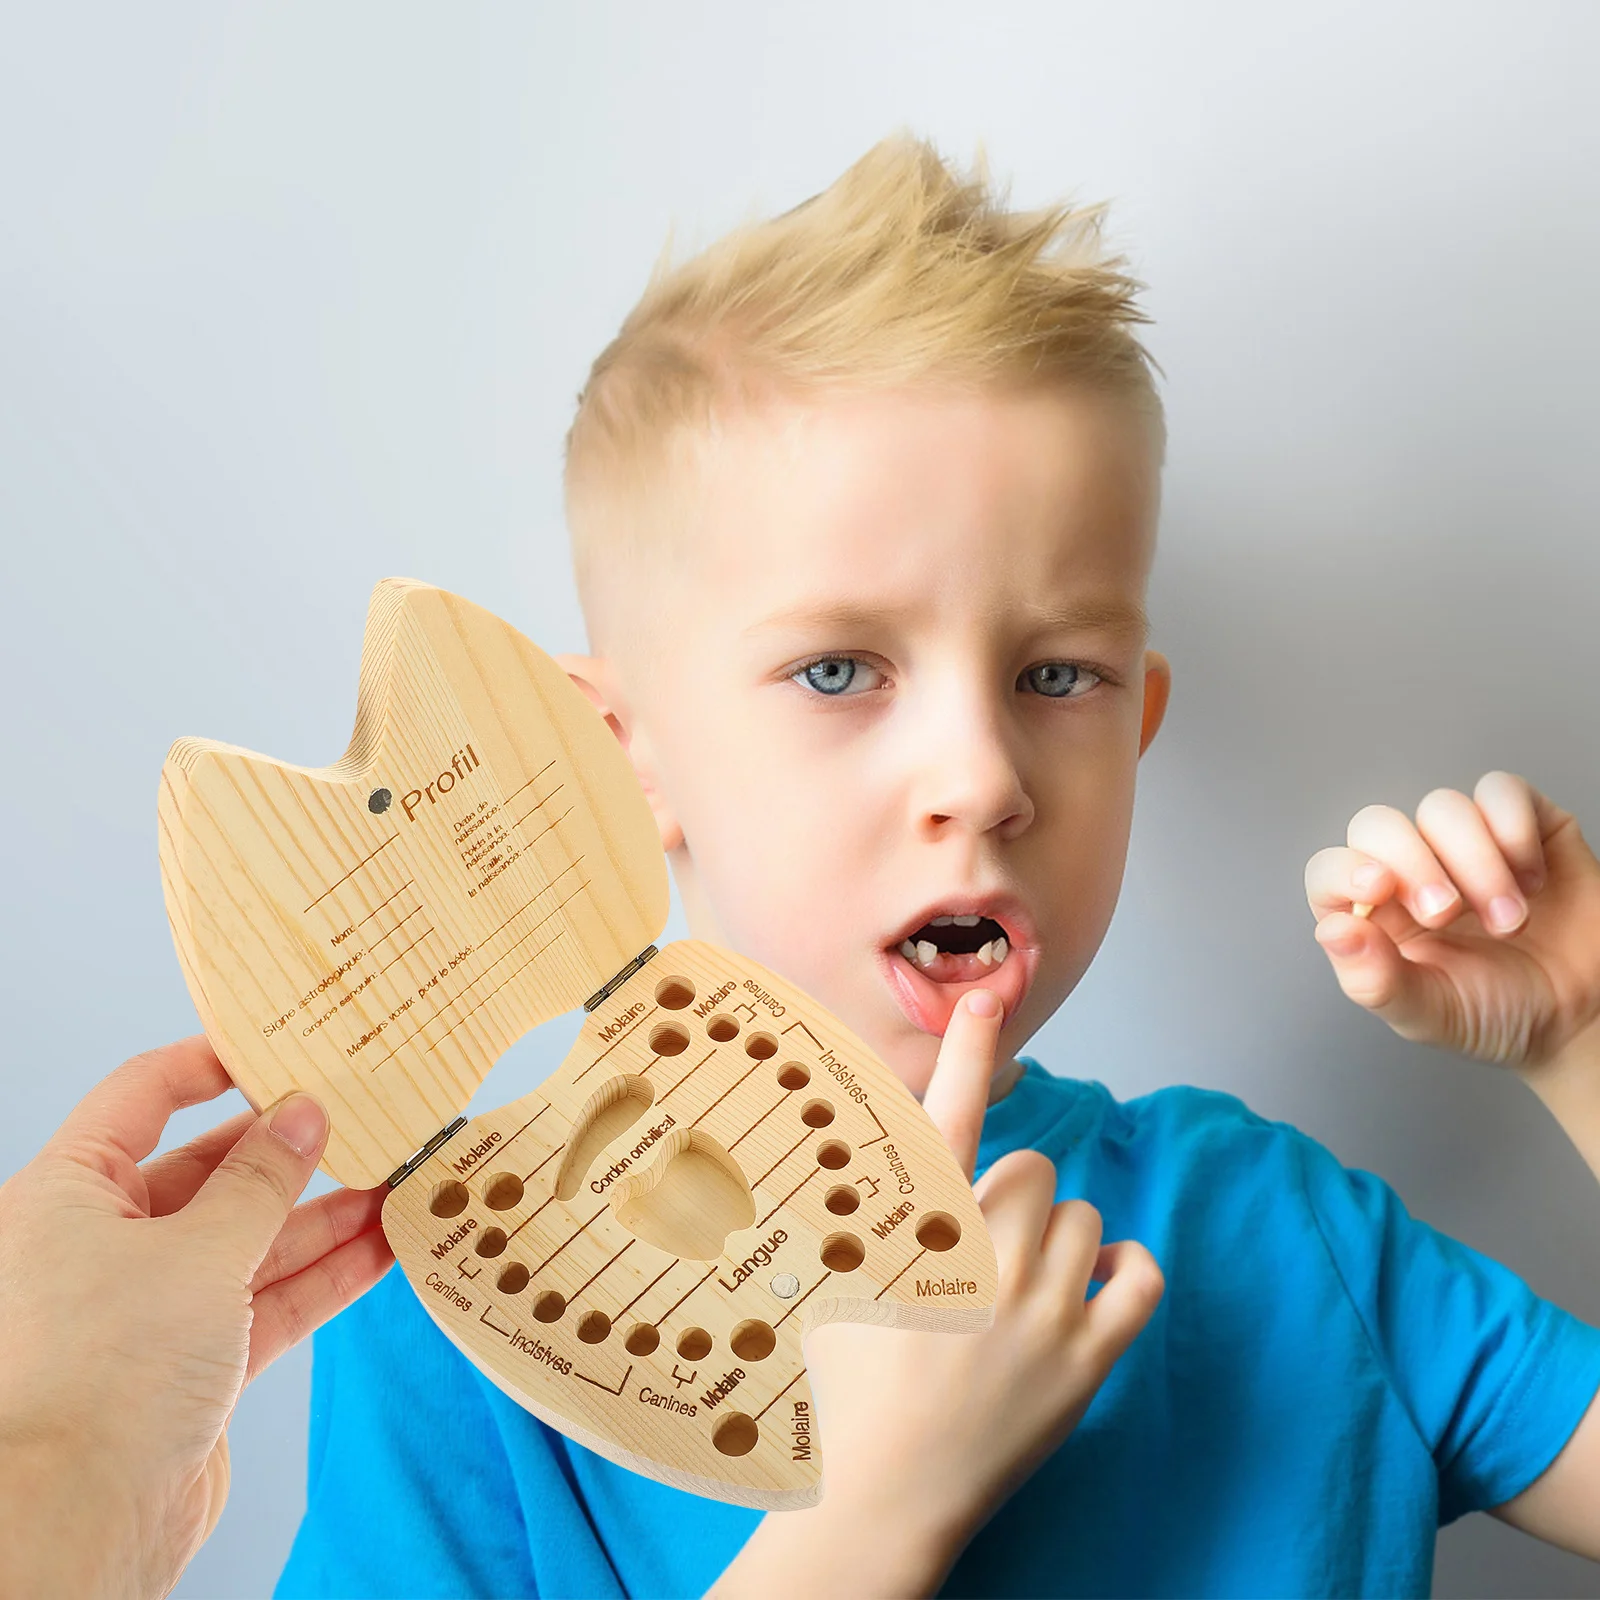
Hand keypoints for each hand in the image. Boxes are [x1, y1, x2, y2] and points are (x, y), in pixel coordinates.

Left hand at [0, 1037, 394, 1599]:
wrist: (77, 1526)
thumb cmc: (101, 1376)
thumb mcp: (196, 1252)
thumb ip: (261, 1180)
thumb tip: (305, 1114)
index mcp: (68, 1195)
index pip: (142, 1097)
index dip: (210, 1063)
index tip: (281, 1042)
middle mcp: (102, 1245)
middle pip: (208, 1172)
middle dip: (289, 1150)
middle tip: (362, 1118)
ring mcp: (148, 1307)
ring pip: (248, 1240)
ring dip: (322, 1215)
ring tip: (396, 1181)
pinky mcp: (190, 1367)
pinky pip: (265, 1301)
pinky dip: (321, 1276)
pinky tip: (380, 1248)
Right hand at [710, 991, 1165, 1597]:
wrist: (884, 1497)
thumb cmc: (848, 1390)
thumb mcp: (836, 1283)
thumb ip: (861, 1214)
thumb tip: (878, 1163)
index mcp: (920, 1233)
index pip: (949, 1117)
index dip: (969, 1049)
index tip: (987, 995)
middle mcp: (987, 1257)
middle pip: (1034, 1169)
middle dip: (1013, 1195)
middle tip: (981, 1247)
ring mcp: (1044, 1309)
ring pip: (1084, 1219)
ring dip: (1057, 1237)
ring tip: (1020, 1287)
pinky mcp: (1087, 1360)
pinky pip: (1139, 1280)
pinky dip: (1126, 1271)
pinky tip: (1095, 1285)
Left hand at [1306, 770, 1599, 1072]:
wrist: (1580, 1016)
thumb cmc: (1496, 1012)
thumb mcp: (1429, 1014)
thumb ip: (1375, 981)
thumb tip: (1333, 931)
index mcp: (1375, 913)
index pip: (1329, 870)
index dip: (1342, 871)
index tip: (1377, 890)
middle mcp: (1412, 869)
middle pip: (1379, 825)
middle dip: (1412, 865)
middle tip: (1447, 915)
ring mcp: (1464, 843)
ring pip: (1443, 808)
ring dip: (1476, 863)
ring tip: (1509, 922)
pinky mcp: (1523, 824)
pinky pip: (1501, 791)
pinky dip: (1515, 831)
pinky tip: (1534, 881)